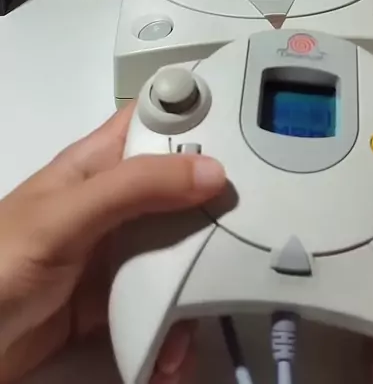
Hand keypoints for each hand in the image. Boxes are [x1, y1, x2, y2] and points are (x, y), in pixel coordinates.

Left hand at [0, 104, 225, 382]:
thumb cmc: (2, 262)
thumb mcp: (67, 216)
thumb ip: (136, 188)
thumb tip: (215, 170)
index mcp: (98, 163)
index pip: (156, 121)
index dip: (199, 114)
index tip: (252, 127)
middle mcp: (115, 201)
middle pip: (180, 187)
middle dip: (217, 205)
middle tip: (258, 222)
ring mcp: (116, 252)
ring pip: (178, 249)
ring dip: (200, 278)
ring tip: (214, 304)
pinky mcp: (115, 300)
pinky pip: (161, 303)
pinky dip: (174, 324)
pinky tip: (176, 346)